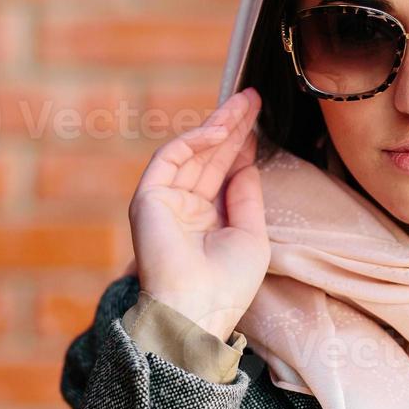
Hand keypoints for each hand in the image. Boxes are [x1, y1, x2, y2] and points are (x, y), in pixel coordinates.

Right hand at [128, 87, 268, 342]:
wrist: (198, 310)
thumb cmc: (227, 285)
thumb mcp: (251, 235)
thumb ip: (246, 197)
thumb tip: (247, 164)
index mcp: (206, 220)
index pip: (223, 172)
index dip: (241, 145)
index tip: (259, 121)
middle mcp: (184, 208)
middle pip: (209, 157)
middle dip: (232, 127)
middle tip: (253, 98)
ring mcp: (165, 202)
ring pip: (191, 152)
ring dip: (217, 125)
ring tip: (244, 104)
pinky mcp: (148, 198)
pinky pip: (170, 157)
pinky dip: (194, 140)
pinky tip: (220, 129)